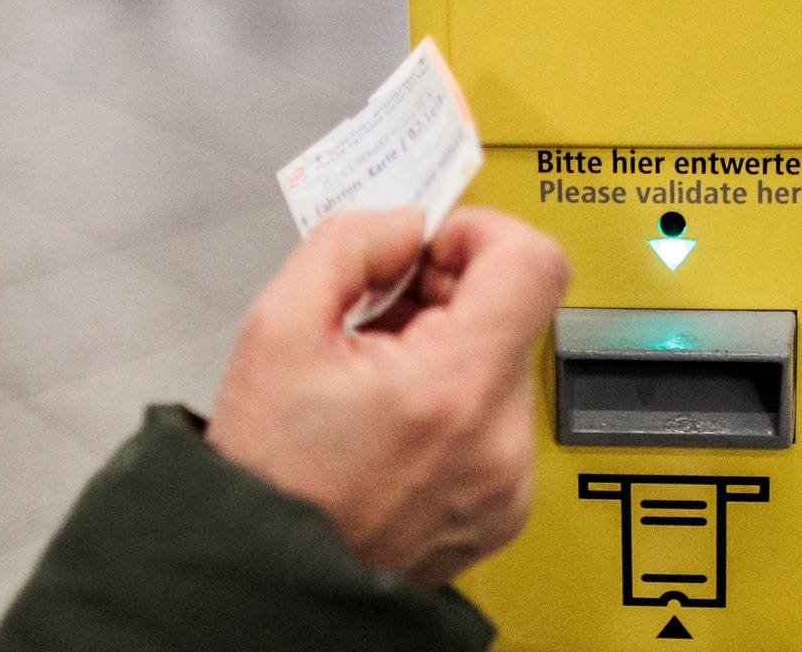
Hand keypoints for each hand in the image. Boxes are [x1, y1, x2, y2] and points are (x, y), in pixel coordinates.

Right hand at [207, 206, 568, 584]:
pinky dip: (453, 407)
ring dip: (448, 352)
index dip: (481, 234)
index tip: (434, 248)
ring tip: (376, 379)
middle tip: (378, 318)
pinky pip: (498, 423)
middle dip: (446, 297)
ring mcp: (507, 481)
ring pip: (503, 367)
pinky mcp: (502, 509)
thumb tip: (403, 224)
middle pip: (513, 314)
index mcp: (454, 387)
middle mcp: (499, 439)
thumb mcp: (277, 327)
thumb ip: (347, 245)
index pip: (533, 263)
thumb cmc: (269, 472)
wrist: (267, 577)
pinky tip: (394, 421)